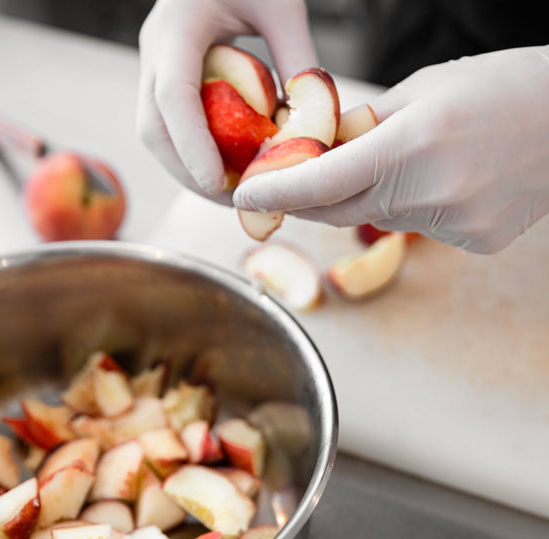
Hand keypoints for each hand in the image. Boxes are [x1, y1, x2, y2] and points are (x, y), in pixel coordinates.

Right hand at [137, 0, 316, 203]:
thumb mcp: (282, 4)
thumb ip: (296, 59)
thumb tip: (310, 123)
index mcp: (178, 28)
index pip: (174, 96)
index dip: (192, 146)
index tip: (216, 185)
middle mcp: (155, 50)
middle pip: (154, 129)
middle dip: (188, 173)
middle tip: (232, 200)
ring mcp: (154, 65)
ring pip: (155, 134)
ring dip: (188, 170)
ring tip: (230, 192)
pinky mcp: (163, 77)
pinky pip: (167, 127)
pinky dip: (192, 154)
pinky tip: (223, 167)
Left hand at [233, 46, 548, 252]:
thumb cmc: (504, 87)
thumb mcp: (425, 88)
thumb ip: (367, 126)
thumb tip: (325, 150)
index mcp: (414, 143)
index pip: (322, 181)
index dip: (277, 191)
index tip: (244, 196)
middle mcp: (432, 191)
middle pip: (340, 210)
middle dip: (309, 200)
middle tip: (287, 186)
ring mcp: (456, 223)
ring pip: (380, 218)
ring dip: (368, 197)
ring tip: (397, 162)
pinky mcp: (474, 241)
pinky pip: (418, 228)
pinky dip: (410, 206)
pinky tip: (440, 179)